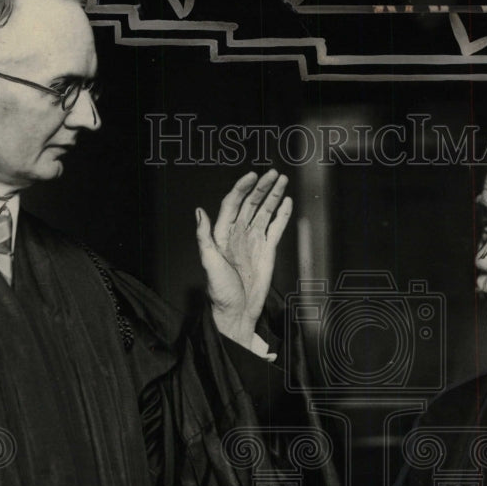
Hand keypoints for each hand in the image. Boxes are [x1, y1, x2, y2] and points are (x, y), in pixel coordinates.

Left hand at [196, 169, 292, 348]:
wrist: (238, 312)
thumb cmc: (221, 292)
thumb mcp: (209, 264)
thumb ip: (204, 238)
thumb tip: (199, 212)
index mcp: (222, 234)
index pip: (232, 204)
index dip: (242, 188)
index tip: (252, 176)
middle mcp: (238, 234)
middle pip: (251, 204)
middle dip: (262, 187)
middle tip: (274, 173)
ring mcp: (254, 241)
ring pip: (264, 212)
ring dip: (273, 196)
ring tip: (283, 180)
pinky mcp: (267, 251)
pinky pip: (276, 228)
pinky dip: (282, 214)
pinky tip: (286, 202)